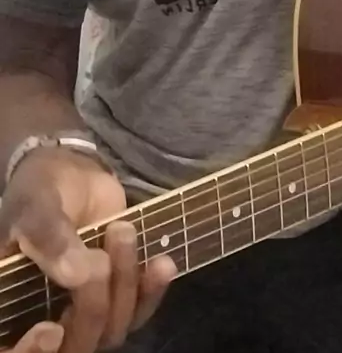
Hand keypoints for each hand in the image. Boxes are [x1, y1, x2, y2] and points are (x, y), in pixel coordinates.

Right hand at [0, 149, 175, 351]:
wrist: (72, 172)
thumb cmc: (41, 189)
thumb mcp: (35, 204)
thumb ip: (49, 235)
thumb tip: (76, 276)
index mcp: (14, 304)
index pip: (16, 351)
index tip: (51, 329)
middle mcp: (47, 318)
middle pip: (74, 346)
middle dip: (92, 307)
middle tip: (100, 256)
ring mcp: (86, 311)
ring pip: (110, 330)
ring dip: (124, 287)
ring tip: (122, 231)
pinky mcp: (119, 296)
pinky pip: (140, 310)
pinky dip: (152, 290)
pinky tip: (163, 263)